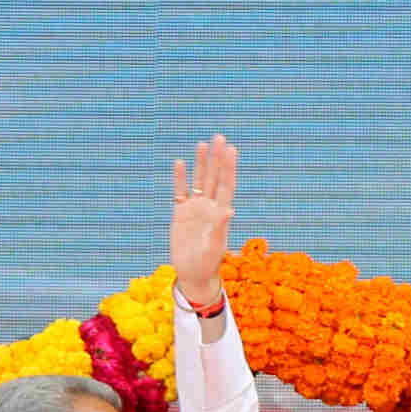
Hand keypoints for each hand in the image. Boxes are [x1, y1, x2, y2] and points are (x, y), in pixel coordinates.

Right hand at [171, 136, 237, 313]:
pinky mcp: (181, 214)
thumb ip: (220, 229)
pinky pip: (180, 192)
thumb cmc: (206, 264)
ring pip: (199, 181)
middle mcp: (209, 207)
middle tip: (219, 137)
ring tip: (203, 144)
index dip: (229, 167)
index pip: (226, 185)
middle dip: (217, 158)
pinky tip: (179, 163)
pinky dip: (179, 179)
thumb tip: (229, 211)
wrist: (193, 274)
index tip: (231, 150)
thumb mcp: (215, 248)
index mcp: (220, 214)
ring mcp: (195, 209)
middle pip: (214, 177)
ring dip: (201, 163)